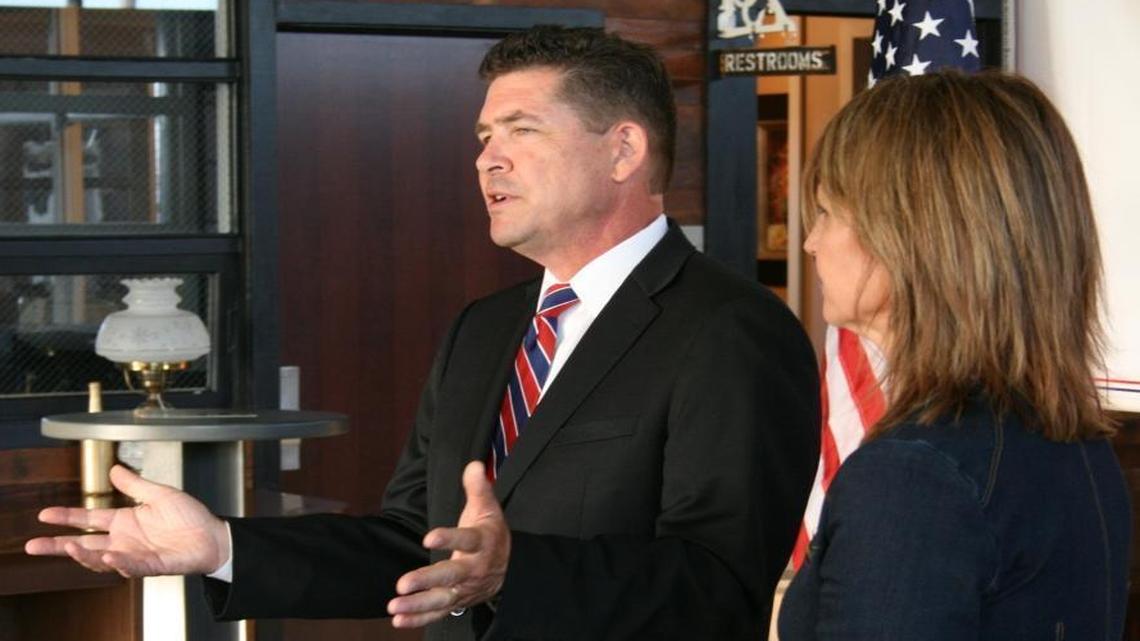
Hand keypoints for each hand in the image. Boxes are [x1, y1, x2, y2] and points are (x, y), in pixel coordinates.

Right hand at [24, 464, 229, 577]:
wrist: (213, 535)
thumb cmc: (190, 517)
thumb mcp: (159, 494)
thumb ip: (135, 485)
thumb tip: (114, 469)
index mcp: (125, 522)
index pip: (88, 520)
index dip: (67, 518)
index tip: (44, 515)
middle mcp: (125, 541)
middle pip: (85, 545)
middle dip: (58, 546)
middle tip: (33, 545)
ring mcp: (136, 555)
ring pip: (102, 560)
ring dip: (85, 555)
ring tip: (69, 546)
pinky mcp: (153, 565)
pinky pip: (133, 566)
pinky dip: (121, 562)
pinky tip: (111, 555)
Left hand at [388, 461, 509, 627]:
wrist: (511, 568)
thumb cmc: (492, 533)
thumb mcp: (489, 508)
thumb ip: (478, 488)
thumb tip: (473, 464)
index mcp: (482, 543)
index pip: (466, 540)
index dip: (449, 539)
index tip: (428, 537)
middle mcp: (474, 569)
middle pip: (451, 576)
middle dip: (426, 580)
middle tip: (402, 584)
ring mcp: (465, 589)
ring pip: (442, 599)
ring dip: (417, 605)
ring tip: (394, 606)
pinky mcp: (458, 602)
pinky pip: (438, 613)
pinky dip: (419, 619)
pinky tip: (398, 620)